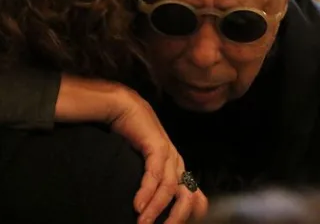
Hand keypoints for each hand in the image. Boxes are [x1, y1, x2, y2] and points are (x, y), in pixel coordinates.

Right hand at [109, 87, 207, 223]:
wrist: (123, 107)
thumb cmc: (131, 136)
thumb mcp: (144, 162)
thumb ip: (152, 180)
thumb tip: (147, 207)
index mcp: (177, 167)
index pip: (196, 197)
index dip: (189, 215)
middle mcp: (177, 162)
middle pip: (188, 197)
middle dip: (176, 218)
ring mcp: (169, 153)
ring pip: (169, 189)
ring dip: (156, 209)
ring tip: (143, 223)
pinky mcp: (157, 146)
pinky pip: (155, 175)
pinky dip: (147, 193)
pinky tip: (138, 206)